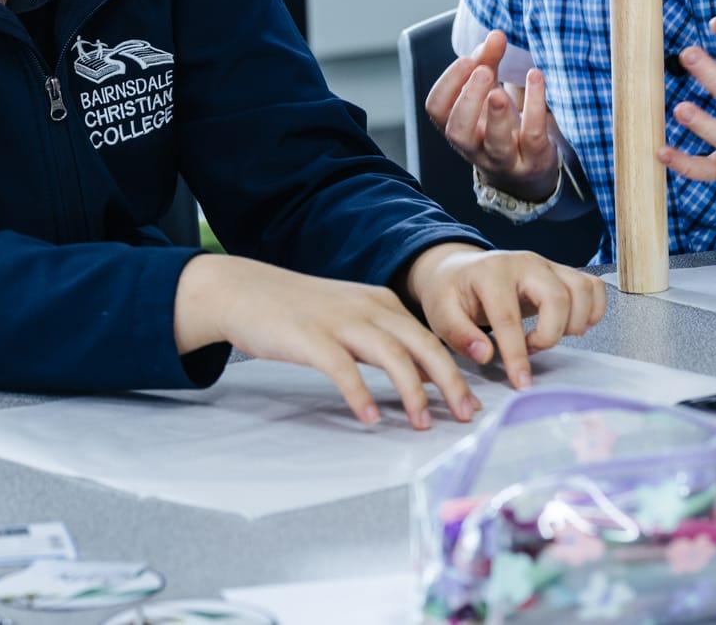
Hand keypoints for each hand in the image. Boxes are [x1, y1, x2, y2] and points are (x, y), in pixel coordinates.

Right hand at [173, 254, 477, 429]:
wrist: (244, 291)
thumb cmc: (297, 310)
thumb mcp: (350, 316)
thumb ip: (383, 339)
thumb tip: (420, 375)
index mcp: (381, 302)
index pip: (430, 338)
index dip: (455, 371)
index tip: (472, 402)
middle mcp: (367, 307)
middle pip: (422, 344)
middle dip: (449, 382)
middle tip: (465, 415)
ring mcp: (339, 321)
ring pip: (391, 354)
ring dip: (411, 391)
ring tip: (421, 423)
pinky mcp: (310, 338)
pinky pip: (343, 368)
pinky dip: (360, 393)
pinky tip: (370, 418)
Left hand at [402, 242, 605, 390]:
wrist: (461, 269)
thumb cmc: (452, 292)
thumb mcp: (440, 312)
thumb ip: (459, 335)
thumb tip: (485, 355)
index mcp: (491, 273)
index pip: (509, 316)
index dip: (517, 354)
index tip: (521, 382)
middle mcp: (525, 263)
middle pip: (557, 297)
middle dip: (550, 335)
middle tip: (531, 349)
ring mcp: (548, 264)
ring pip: (581, 290)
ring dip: (574, 323)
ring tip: (548, 337)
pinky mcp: (562, 272)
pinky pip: (593, 286)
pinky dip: (593, 310)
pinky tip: (572, 327)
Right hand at [425, 30, 560, 200]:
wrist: (528, 168)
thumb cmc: (501, 122)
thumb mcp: (489, 90)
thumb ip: (488, 61)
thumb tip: (496, 34)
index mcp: (457, 126)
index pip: (437, 109)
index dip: (448, 84)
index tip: (468, 60)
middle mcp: (475, 147)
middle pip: (458, 131)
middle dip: (468, 99)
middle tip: (482, 71)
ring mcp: (505, 158)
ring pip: (495, 145)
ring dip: (497, 115)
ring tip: (501, 90)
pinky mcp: (534, 160)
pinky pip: (533, 137)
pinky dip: (534, 107)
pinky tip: (536, 78)